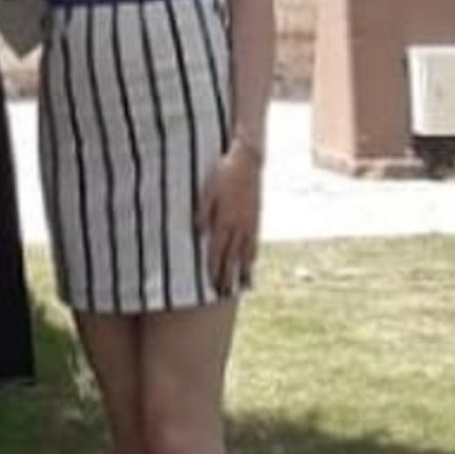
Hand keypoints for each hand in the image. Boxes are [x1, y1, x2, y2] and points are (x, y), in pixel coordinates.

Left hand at [196, 145, 261, 295]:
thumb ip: (202, 212)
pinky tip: (252, 263)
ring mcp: (249, 223)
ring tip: (243, 287)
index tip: (212, 286)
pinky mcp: (256, 218)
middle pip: (232, 258)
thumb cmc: (223, 172)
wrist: (248, 160)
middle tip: (224, 294)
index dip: (214, 270)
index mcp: (224, 221)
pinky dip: (252, 256)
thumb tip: (198, 233)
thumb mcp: (207, 189)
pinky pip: (254, 242)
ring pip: (246, 254)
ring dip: (244, 272)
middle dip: (228, 277)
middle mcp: (238, 226)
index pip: (217, 252)